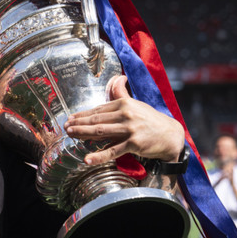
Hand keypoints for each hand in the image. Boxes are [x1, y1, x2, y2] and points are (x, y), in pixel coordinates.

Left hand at [63, 75, 184, 164]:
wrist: (171, 136)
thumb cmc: (151, 120)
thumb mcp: (136, 104)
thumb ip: (123, 94)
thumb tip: (117, 78)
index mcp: (125, 104)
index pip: (98, 109)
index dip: (83, 114)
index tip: (70, 118)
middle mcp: (126, 114)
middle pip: (97, 119)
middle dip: (79, 123)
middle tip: (65, 127)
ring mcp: (130, 129)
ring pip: (101, 131)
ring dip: (83, 133)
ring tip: (71, 134)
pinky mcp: (134, 143)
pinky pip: (113, 150)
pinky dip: (99, 156)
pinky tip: (87, 159)